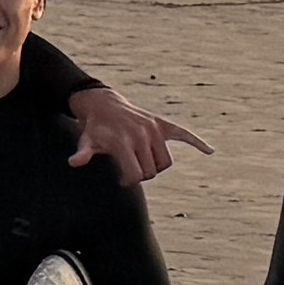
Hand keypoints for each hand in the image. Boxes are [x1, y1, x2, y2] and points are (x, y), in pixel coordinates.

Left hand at [64, 87, 207, 187]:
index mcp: (125, 141)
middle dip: (142, 175)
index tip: (122, 181)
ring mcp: (154, 128)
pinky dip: (197, 142)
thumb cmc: (95, 128)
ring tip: (142, 161)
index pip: (137, 174)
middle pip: (153, 170)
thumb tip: (74, 162)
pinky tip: (209, 151)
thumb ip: (83, 153)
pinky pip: (184, 134)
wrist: (102, 103)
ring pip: (166, 161)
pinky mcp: (162, 124)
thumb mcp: (86, 140)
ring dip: (156, 166)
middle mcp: (142, 134)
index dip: (130, 182)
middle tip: (129, 168)